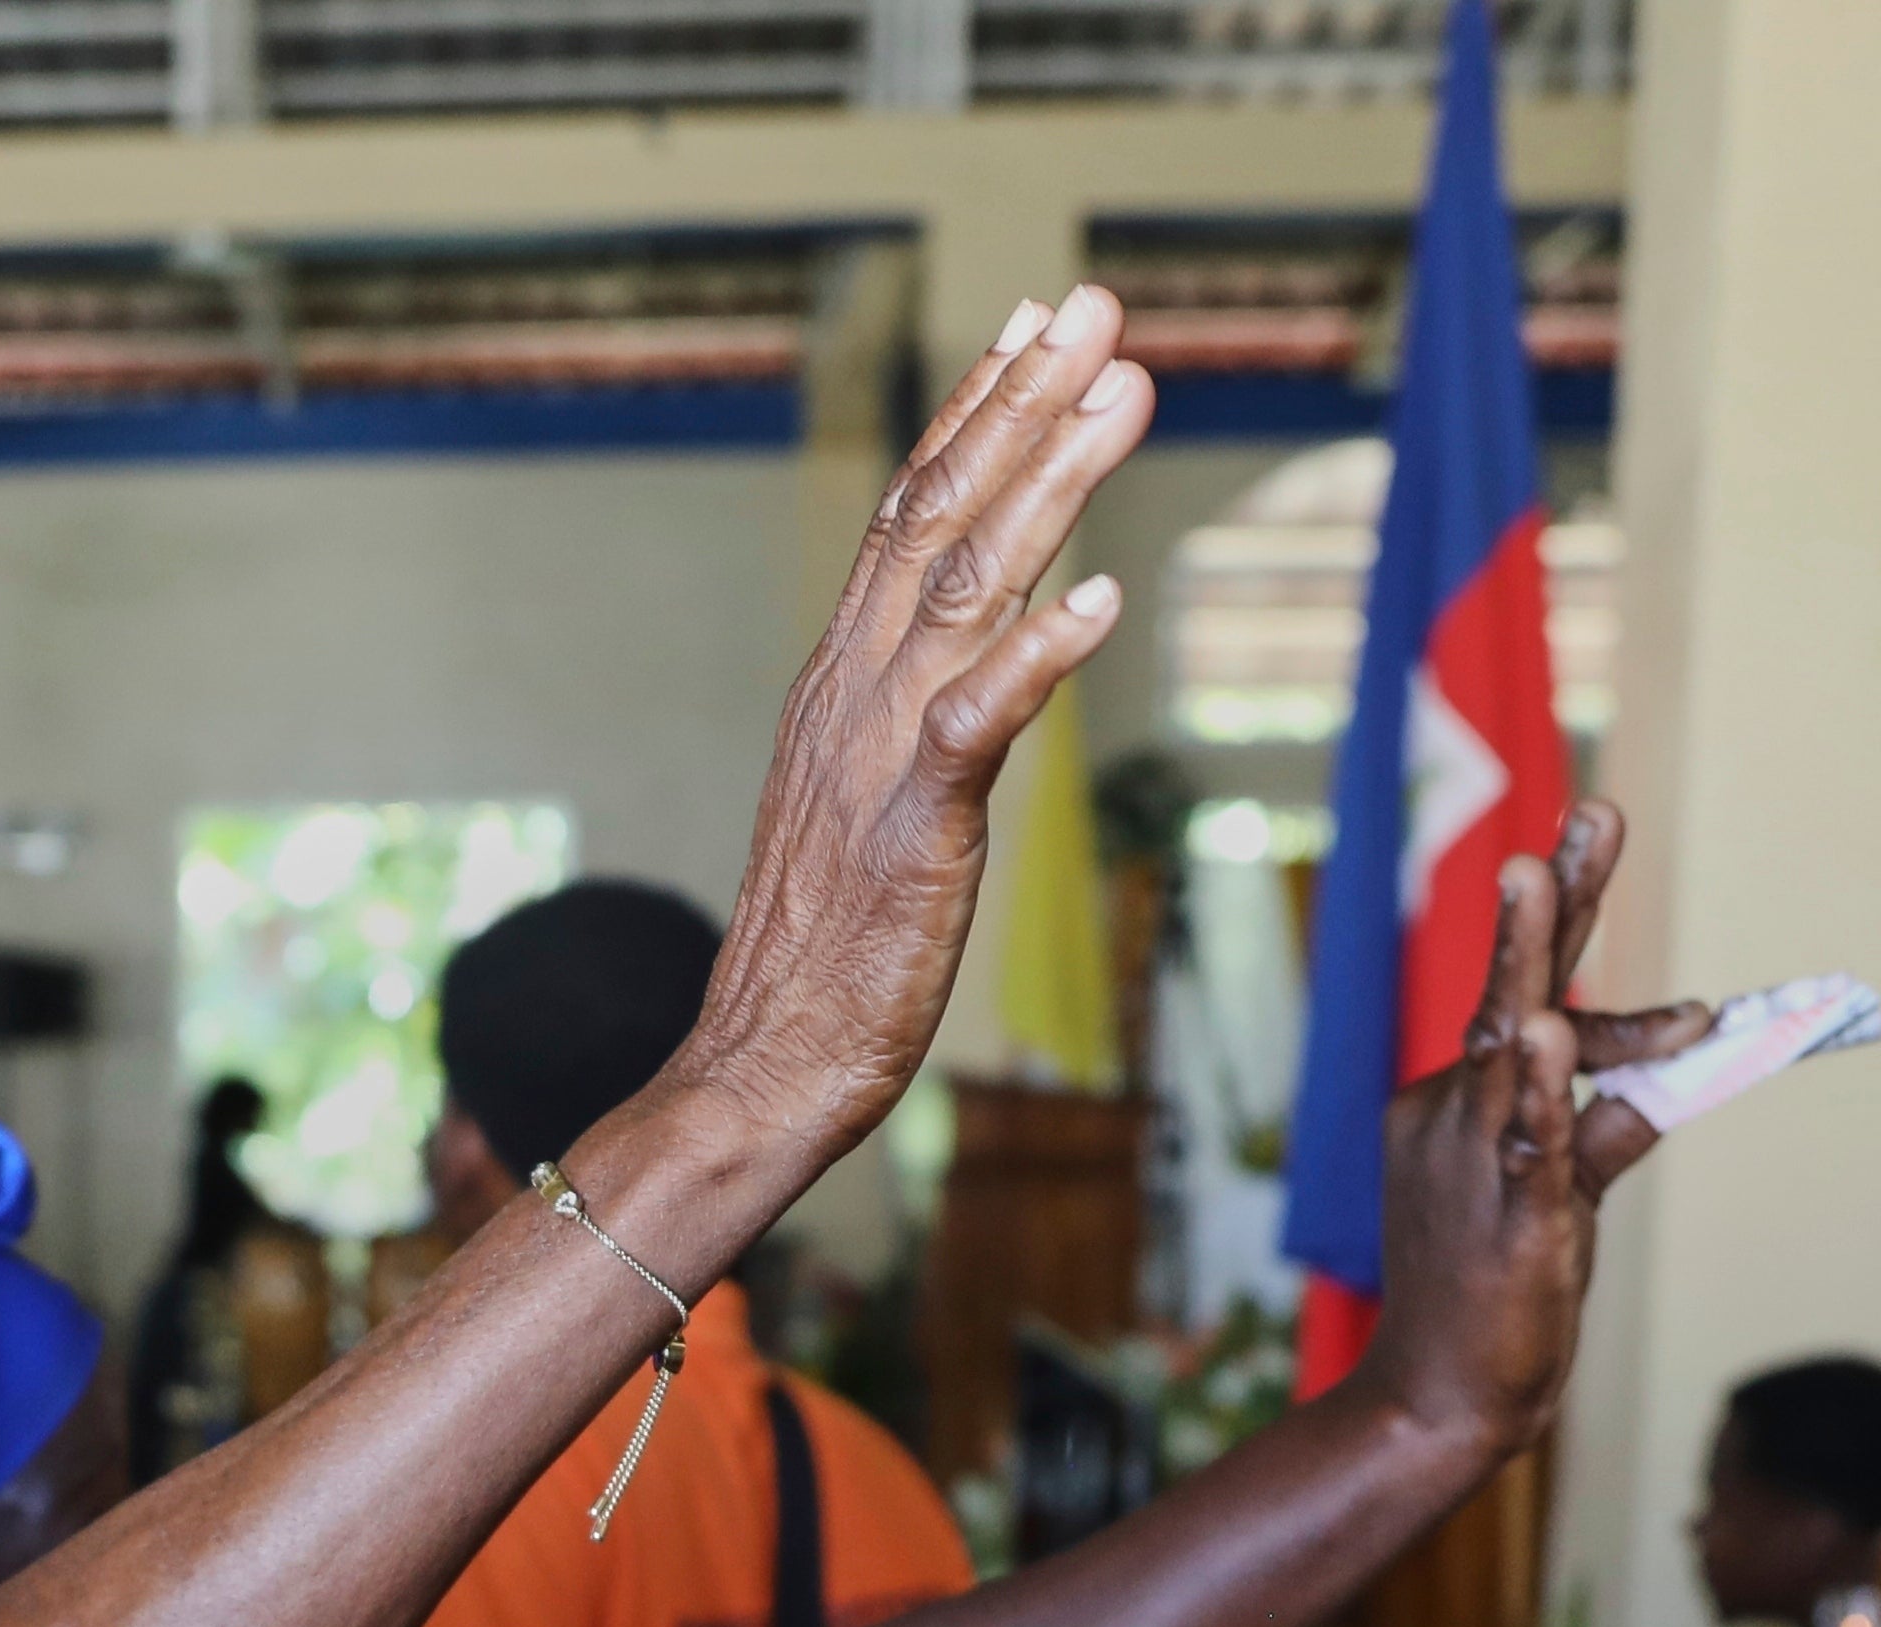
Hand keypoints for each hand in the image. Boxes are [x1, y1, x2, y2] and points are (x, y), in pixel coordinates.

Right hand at [685, 283, 1161, 1156]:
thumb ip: (911, 717)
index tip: (1032, 325)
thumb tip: (969, 657)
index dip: (975, 411)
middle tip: (1095, 308)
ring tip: (1122, 394)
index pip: (909, 514)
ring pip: (968, 586)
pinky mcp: (912, 828)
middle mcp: (851, 692)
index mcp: (839, 681)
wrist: (758, 1064)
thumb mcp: (864, 803)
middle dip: (1023, 402)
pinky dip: (1042, 652)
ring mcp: (875, 754)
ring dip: (1051, 481)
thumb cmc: (822, 954)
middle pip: (939, 516)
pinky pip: (977, 720)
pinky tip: (1104, 596)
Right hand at [1353, 806, 1708, 1470]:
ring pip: (1508, 1044)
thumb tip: (1680, 1057)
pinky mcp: (1506, 1213)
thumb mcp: (1560, 1188)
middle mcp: (1456, 1110)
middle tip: (1593, 813)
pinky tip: (1549, 1034)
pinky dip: (1544, 1087)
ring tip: (1536, 872)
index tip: (1593, 828)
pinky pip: (1528, 1138)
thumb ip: (1611, 1116)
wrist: (1437, 1400)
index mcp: (1461, 1099)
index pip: (1532, 1002)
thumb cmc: (1490, 1294)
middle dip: (1553, 900)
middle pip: (1511, 987)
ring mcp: (1472, 1158)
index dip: (1570, 925)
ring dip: (1523, 958)